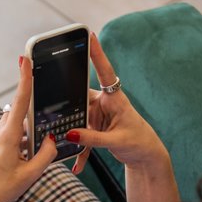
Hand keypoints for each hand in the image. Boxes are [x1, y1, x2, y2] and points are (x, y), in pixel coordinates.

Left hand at [0, 56, 57, 201]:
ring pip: (16, 126)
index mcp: (7, 137)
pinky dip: (20, 143)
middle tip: (35, 147)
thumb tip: (51, 139)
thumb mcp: (31, 174)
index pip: (20, 101)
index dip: (24, 78)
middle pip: (21, 115)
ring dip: (26, 137)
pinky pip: (9, 134)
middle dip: (34, 124)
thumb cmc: (3, 190)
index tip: (25, 58)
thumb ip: (46, 154)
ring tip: (25, 162)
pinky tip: (19, 162)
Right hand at [71, 33, 169, 173]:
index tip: (90, 36)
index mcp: (115, 99)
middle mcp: (105, 103)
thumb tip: (70, 135)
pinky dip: (79, 150)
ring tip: (68, 152)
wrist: (145, 156)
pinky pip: (81, 136)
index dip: (97, 54)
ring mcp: (98, 115)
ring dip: (73, 136)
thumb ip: (92, 139)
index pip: (105, 72)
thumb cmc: (138, 143)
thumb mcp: (116, 141)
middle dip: (67, 110)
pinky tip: (77, 165)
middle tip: (56, 121)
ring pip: (77, 120)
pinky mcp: (94, 127)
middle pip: (79, 100)